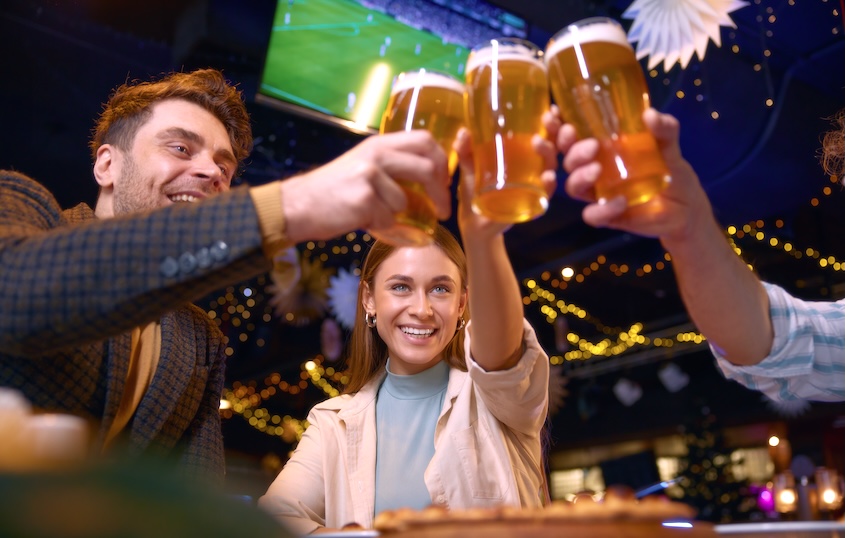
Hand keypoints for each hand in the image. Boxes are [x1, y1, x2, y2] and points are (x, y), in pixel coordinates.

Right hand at [279, 130, 450, 242]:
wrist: (298, 205)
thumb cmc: (332, 191)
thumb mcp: (363, 166)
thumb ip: (392, 167)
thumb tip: (429, 179)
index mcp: (379, 144)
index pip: (425, 139)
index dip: (442, 160)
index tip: (445, 181)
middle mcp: (376, 154)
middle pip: (426, 167)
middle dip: (440, 193)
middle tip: (442, 211)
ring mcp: (370, 175)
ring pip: (405, 202)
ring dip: (395, 216)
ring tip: (373, 216)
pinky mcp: (364, 199)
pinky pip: (388, 219)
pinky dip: (380, 227)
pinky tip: (361, 221)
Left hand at [452, 127, 557, 238]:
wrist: (473, 222)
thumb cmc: (475, 191)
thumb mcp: (469, 166)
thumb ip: (465, 150)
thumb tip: (463, 132)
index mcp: (521, 155)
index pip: (542, 134)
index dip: (551, 122)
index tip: (552, 109)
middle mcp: (532, 168)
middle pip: (552, 146)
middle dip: (555, 131)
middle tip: (548, 119)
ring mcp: (533, 186)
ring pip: (550, 166)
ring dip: (549, 153)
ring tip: (539, 142)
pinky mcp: (531, 204)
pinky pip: (546, 193)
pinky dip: (549, 185)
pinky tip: (547, 177)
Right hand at [547, 107, 711, 243]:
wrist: (687, 207)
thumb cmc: (671, 171)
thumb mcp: (669, 146)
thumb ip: (663, 129)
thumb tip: (649, 114)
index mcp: (603, 148)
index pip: (573, 136)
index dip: (557, 127)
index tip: (554, 114)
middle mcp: (595, 168)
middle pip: (568, 160)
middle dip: (572, 151)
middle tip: (592, 146)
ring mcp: (600, 193)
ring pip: (573, 186)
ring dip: (580, 177)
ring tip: (598, 170)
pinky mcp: (607, 216)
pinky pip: (592, 215)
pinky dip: (602, 209)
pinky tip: (621, 201)